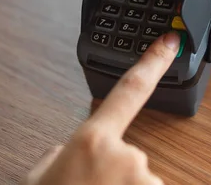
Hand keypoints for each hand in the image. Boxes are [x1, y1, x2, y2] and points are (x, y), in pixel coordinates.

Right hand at [22, 32, 180, 184]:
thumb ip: (59, 154)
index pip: (129, 90)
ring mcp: (144, 181)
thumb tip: (64, 150)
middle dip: (116, 176)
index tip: (170, 42)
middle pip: (131, 158)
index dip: (153, 62)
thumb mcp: (40, 178)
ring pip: (140, 184)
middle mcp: (125, 157)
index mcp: (91, 141)